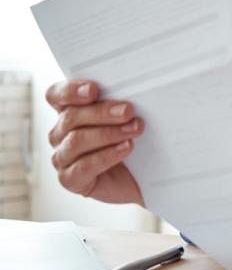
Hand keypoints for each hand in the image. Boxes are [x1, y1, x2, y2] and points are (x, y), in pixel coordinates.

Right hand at [45, 80, 144, 205]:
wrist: (138, 178)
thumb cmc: (129, 143)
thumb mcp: (125, 120)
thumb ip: (119, 105)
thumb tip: (131, 94)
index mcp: (68, 112)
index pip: (56, 96)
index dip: (70, 91)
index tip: (93, 89)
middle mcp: (60, 134)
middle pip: (71, 117)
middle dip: (102, 112)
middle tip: (128, 111)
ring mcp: (62, 157)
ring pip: (77, 141)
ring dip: (109, 133)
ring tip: (134, 130)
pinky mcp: (70, 179)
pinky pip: (84, 166)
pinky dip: (107, 155)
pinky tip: (126, 148)